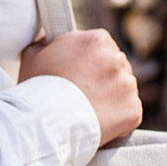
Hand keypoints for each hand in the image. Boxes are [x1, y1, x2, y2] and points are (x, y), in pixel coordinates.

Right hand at [19, 29, 142, 146]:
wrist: (46, 125)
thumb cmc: (35, 90)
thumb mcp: (33, 56)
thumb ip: (47, 43)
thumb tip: (49, 40)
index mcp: (97, 40)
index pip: (100, 47)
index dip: (88, 62)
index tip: (77, 75)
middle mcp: (117, 58)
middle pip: (114, 67)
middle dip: (101, 79)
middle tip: (81, 96)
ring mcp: (128, 85)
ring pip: (123, 90)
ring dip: (110, 99)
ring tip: (87, 112)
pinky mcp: (133, 110)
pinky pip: (129, 114)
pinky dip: (118, 120)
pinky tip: (98, 124)